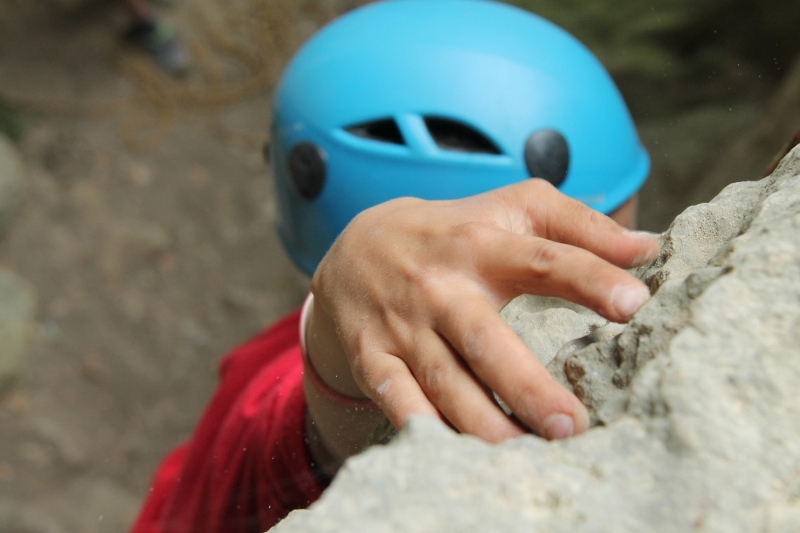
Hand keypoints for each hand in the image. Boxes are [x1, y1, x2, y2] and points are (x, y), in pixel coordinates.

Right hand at [311, 179, 659, 441]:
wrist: (358, 247)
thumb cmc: (456, 231)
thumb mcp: (512, 210)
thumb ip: (579, 225)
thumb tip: (647, 247)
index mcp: (482, 244)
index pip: (542, 259)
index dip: (588, 277)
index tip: (634, 304)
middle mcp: (442, 286)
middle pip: (485, 339)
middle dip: (526, 385)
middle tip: (571, 425)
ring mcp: (404, 325)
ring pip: (444, 380)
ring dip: (482, 421)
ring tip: (526, 454)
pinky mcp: (373, 355)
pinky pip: (395, 398)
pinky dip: (420, 427)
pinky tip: (455, 455)